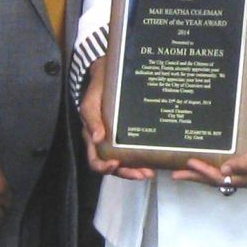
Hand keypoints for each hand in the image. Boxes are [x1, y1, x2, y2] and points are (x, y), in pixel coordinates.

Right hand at [79, 64, 154, 180]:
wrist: (110, 72)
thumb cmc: (98, 88)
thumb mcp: (91, 101)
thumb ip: (92, 118)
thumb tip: (98, 138)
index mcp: (94, 138)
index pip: (95, 160)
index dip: (103, 167)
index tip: (115, 165)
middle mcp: (106, 143)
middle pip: (114, 166)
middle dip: (128, 173)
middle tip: (144, 174)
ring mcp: (118, 139)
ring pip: (126, 161)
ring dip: (137, 169)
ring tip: (150, 172)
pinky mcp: (130, 133)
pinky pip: (135, 149)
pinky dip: (143, 157)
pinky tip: (154, 158)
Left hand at [174, 121, 246, 193]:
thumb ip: (245, 163)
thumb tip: (224, 172)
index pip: (222, 180)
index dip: (205, 173)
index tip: (191, 163)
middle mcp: (246, 179)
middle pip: (216, 181)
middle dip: (196, 177)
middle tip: (176, 174)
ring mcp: (244, 172)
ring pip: (218, 176)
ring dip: (200, 174)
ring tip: (181, 171)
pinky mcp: (242, 163)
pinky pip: (222, 168)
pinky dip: (209, 166)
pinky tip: (199, 162)